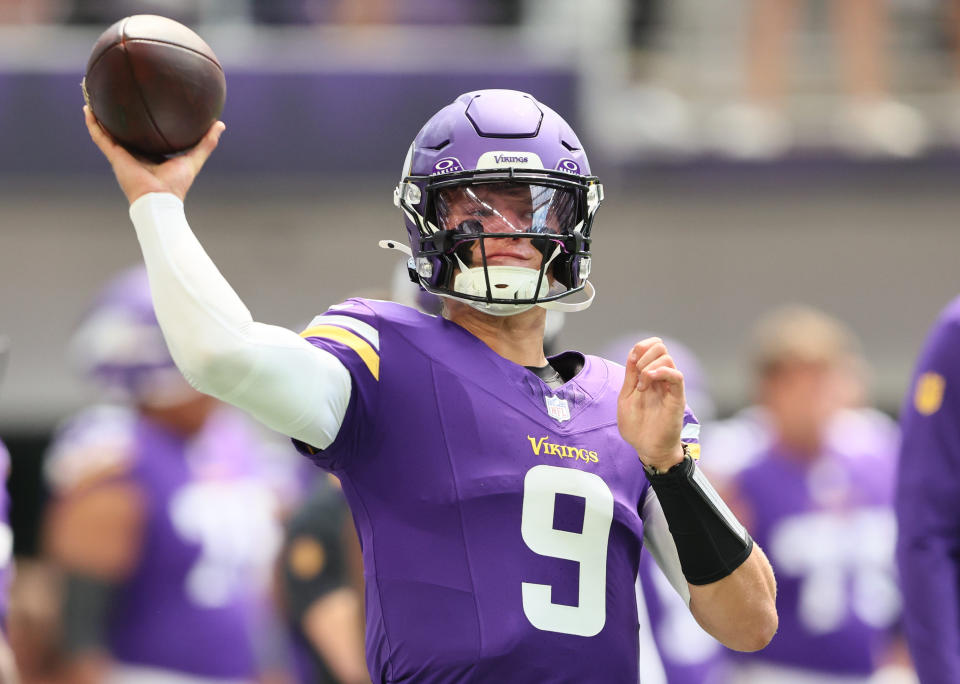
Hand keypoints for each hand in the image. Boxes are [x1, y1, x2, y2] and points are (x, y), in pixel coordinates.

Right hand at [83, 105, 224, 203]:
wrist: (160, 200)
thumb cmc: (177, 184)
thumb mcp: (194, 158)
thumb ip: (206, 143)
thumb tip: (220, 124)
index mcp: (151, 155)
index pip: (145, 135)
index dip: (142, 122)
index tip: (142, 104)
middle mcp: (134, 154)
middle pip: (124, 131)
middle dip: (118, 115)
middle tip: (114, 94)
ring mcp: (122, 155)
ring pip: (107, 131)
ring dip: (99, 115)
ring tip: (93, 95)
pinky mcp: (114, 157)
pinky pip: (100, 137)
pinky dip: (93, 124)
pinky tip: (87, 108)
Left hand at [617, 337, 685, 469]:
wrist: (647, 448)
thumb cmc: (637, 427)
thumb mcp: (626, 397)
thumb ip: (630, 376)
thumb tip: (633, 353)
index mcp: (649, 376)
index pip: (652, 347)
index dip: (641, 347)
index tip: (632, 362)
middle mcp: (661, 378)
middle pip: (661, 347)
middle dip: (644, 354)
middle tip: (637, 375)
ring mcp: (670, 387)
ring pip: (667, 358)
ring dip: (649, 366)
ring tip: (642, 386)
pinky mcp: (677, 398)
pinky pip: (677, 376)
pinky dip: (662, 372)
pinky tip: (649, 382)